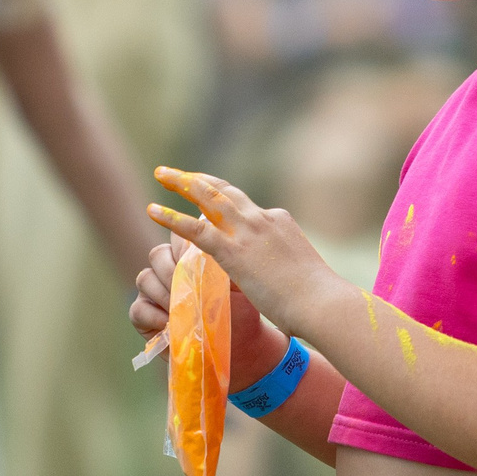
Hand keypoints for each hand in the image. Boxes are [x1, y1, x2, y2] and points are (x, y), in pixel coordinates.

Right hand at [130, 240, 277, 378]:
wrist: (239, 347)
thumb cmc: (240, 311)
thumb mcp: (239, 285)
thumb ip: (223, 263)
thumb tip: (209, 247)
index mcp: (189, 256)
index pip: (178, 237)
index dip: (182, 244)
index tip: (195, 256)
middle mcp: (168, 269)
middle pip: (157, 255)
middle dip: (172, 271)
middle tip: (189, 289)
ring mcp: (153, 292)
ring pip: (145, 278)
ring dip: (164, 294)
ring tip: (183, 310)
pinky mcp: (145, 316)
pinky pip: (137, 308)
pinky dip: (153, 316)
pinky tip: (170, 324)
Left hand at [146, 168, 343, 336]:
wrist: (322, 302)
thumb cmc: (316, 298)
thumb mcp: (298, 270)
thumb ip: (281, 264)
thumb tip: (275, 276)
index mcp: (279, 221)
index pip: (246, 206)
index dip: (223, 199)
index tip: (205, 195)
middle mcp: (263, 218)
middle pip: (225, 190)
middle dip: (199, 179)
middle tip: (176, 173)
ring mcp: (248, 231)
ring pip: (209, 198)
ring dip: (183, 183)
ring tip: (161, 174)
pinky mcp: (234, 252)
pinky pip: (196, 230)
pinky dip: (172, 218)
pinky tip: (154, 211)